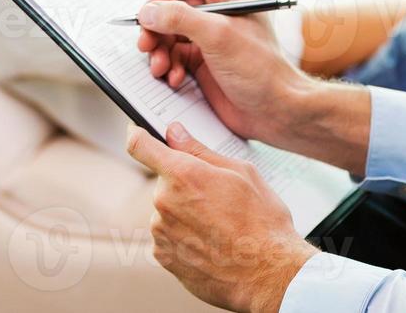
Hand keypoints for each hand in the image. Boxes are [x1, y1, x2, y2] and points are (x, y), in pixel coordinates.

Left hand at [128, 121, 315, 312]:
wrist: (267, 273)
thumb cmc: (262, 221)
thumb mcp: (241, 173)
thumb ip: (201, 151)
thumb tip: (175, 133)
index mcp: (184, 174)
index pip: (141, 146)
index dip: (138, 134)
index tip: (138, 133)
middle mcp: (165, 202)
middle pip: (165, 181)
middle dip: (185, 183)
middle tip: (217, 195)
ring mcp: (161, 232)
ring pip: (167, 209)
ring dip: (185, 211)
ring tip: (220, 224)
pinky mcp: (163, 256)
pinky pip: (168, 235)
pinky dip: (184, 235)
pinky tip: (211, 241)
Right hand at [136, 0, 304, 142]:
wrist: (274, 111)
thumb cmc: (260, 70)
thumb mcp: (218, 37)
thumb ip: (180, 19)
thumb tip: (148, 11)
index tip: (148, 12)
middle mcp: (220, 11)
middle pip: (173, 7)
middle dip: (157, 28)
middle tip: (146, 44)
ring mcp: (210, 37)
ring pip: (170, 33)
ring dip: (160, 51)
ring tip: (160, 67)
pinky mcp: (204, 61)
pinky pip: (174, 56)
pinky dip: (169, 66)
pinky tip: (175, 79)